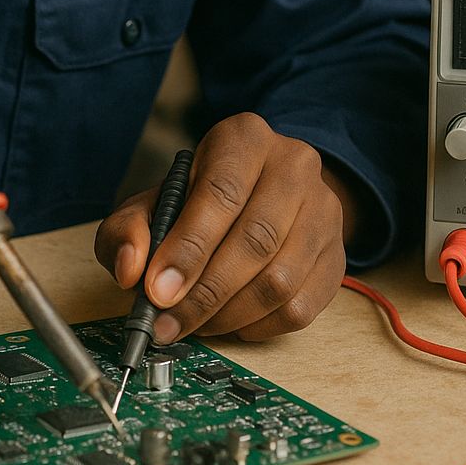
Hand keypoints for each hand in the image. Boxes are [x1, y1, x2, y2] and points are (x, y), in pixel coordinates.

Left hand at [95, 113, 348, 342]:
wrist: (261, 194)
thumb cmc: (200, 200)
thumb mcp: (154, 201)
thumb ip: (129, 229)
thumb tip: (131, 268)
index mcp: (245, 138)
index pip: (222, 192)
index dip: (188, 247)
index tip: (157, 290)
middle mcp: (293, 165)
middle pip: (255, 240)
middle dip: (204, 292)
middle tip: (167, 323)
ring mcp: (324, 210)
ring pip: (280, 279)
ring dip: (230, 315)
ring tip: (194, 325)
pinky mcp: (337, 256)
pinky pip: (301, 307)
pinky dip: (259, 326)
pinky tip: (231, 322)